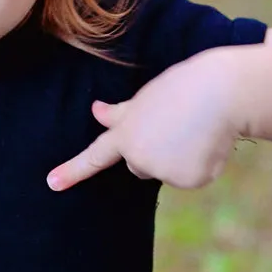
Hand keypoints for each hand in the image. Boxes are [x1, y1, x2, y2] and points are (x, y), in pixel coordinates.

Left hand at [47, 50, 242, 190]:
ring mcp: (162, 170)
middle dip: (154, 152)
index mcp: (125, 133)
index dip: (73, 170)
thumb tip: (96, 111)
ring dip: (181, 158)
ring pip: (168, 173)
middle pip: (140, 166)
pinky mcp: (188, 180)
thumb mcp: (145, 98)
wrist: (219, 93)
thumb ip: (121, 113)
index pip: (95, 155)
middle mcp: (139, 157)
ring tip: (194, 130)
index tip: (51, 183)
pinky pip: (193, 177)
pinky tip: (208, 142)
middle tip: (175, 125)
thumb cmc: (182, 88)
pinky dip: (203, 164)